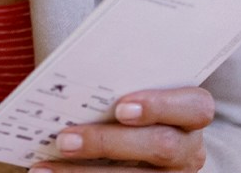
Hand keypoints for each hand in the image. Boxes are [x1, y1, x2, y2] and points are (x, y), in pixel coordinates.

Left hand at [31, 87, 213, 171]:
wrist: (138, 140)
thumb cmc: (131, 103)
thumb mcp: (133, 92)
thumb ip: (117, 85)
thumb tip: (68, 77)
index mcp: (191, 114)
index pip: (195, 107)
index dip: (159, 106)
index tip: (121, 107)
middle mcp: (189, 150)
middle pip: (160, 146)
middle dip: (107, 142)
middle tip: (64, 139)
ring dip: (85, 172)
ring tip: (46, 166)